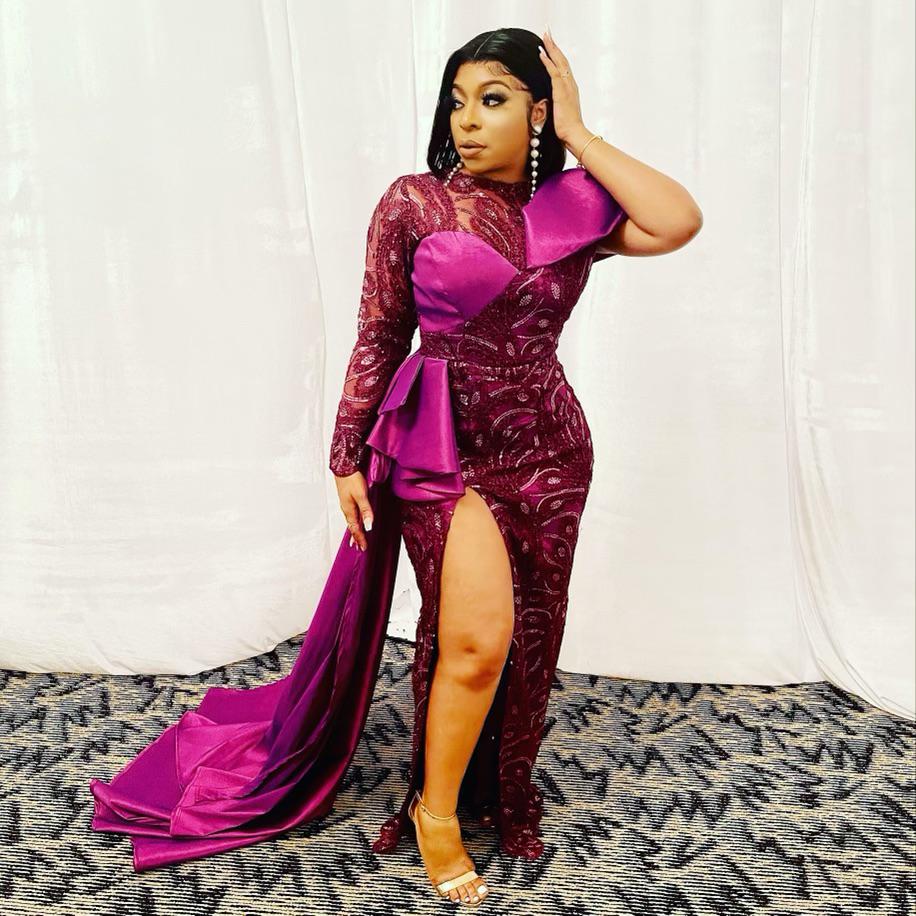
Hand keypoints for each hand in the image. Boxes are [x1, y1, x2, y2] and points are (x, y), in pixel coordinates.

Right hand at [333, 470, 372, 550]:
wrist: (343, 467)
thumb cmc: (352, 479)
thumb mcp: (361, 496)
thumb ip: (366, 511)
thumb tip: (369, 526)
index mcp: (349, 510)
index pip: (355, 529)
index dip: (360, 539)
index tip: (363, 548)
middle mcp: (346, 509)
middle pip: (352, 526)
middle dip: (356, 537)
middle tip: (359, 547)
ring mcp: (346, 503)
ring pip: (351, 521)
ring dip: (354, 530)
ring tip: (355, 539)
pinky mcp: (347, 498)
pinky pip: (351, 514)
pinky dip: (353, 522)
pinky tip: (354, 520)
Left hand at [538, 28, 584, 143]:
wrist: (574, 135)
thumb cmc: (567, 128)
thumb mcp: (559, 112)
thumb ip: (554, 103)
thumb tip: (545, 102)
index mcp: (570, 89)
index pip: (562, 67)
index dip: (556, 55)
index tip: (550, 44)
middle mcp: (570, 85)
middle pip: (562, 60)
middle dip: (554, 46)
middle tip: (547, 33)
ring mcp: (567, 87)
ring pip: (559, 62)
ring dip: (551, 48)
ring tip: (545, 36)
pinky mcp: (561, 92)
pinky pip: (554, 73)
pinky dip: (548, 62)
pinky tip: (542, 54)